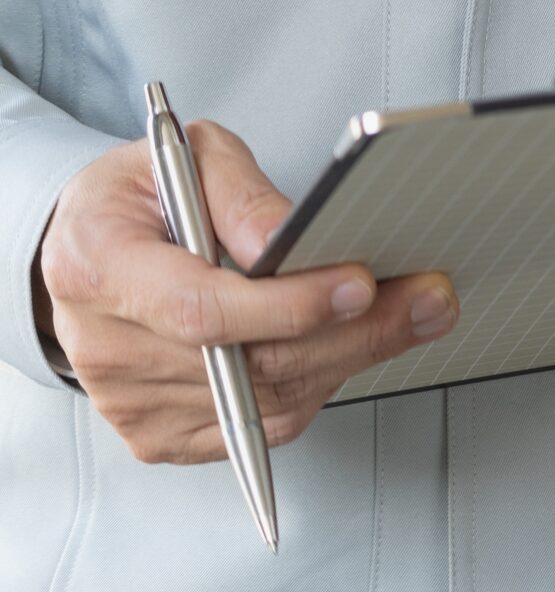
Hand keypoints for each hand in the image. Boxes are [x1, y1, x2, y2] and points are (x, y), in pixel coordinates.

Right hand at [34, 122, 456, 462]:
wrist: (87, 252)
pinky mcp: (161, 434)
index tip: (362, 284)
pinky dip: (318, 385)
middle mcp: (107, 347)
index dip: (288, 305)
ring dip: (351, 357)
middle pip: (251, 363)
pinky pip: (262, 423)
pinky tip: (350, 344)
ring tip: (412, 313)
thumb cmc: (138, 200)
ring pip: (269, 399)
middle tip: (429, 298)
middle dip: (356, 331)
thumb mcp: (183, 157)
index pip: (202, 309)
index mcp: (98, 268)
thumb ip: (240, 193)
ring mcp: (132, 401)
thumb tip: (289, 238)